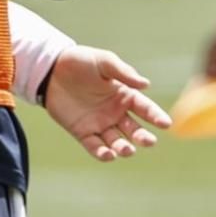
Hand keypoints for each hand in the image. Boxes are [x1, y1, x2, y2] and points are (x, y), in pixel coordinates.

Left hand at [43, 46, 173, 161]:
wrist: (51, 69)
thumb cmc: (81, 61)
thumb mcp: (104, 61)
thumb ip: (124, 72)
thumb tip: (146, 84)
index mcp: (125, 96)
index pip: (145, 108)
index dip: (156, 116)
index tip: (165, 123)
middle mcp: (116, 113)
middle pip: (134, 130)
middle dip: (142, 137)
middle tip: (148, 141)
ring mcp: (100, 123)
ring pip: (116, 141)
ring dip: (123, 148)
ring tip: (127, 150)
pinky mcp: (82, 131)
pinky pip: (94, 146)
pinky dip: (102, 153)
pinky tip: (108, 155)